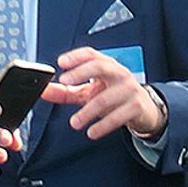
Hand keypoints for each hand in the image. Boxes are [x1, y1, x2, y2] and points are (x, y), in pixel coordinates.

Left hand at [51, 46, 166, 140]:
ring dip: (87, 112)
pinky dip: (103, 126)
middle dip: (81, 72)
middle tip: (65, 82)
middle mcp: (118, 73)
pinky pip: (118, 116)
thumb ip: (65, 91)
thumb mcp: (88, 92)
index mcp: (106, 65)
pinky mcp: (135, 107)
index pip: (91, 54)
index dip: (76, 56)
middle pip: (100, 67)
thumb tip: (43, 90)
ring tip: (74, 122)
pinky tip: (92, 132)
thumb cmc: (113, 96)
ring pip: (106, 98)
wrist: (143, 110)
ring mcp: (129, 89)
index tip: (61, 62)